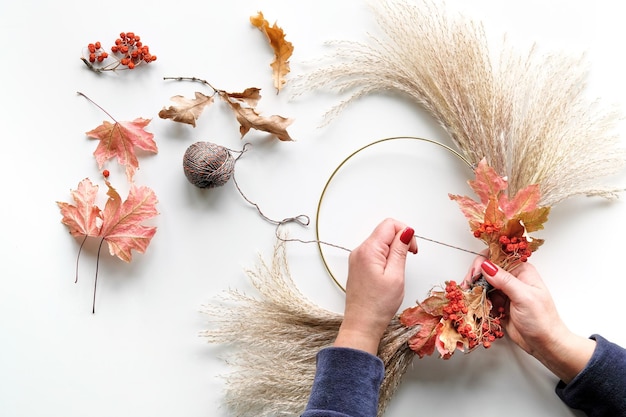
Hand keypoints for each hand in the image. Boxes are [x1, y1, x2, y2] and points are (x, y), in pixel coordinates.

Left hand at [333, 218, 417, 354]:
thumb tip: (406, 231)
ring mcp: (357, 258)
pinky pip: (374, 252)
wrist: (362, 324)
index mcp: (368, 250)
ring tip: (398, 269)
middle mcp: (359, 251)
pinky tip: (390, 272)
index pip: (389, 224)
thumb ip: (400, 250)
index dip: (405, 232)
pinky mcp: (358, 266)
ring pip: (380, 241)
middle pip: (384, 231)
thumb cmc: (379, 305)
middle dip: (400, 240)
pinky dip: (386, 256)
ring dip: (393, 249)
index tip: (412, 249)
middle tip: (408, 258)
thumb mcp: (396, 275)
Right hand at [479, 259, 595, 382]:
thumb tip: (486, 265)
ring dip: (475, 291)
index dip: (483, 262)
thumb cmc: (542, 320)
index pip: (497, 257)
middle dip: (475, 277)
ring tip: (471, 298)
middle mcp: (511, 279)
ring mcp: (504, 292)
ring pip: (482, 285)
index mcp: (521, 271)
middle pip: (486, 270)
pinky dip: (478, 302)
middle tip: (469, 287)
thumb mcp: (524, 297)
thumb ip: (504, 280)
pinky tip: (477, 306)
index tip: (475, 273)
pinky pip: (483, 299)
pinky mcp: (498, 304)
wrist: (545, 344)